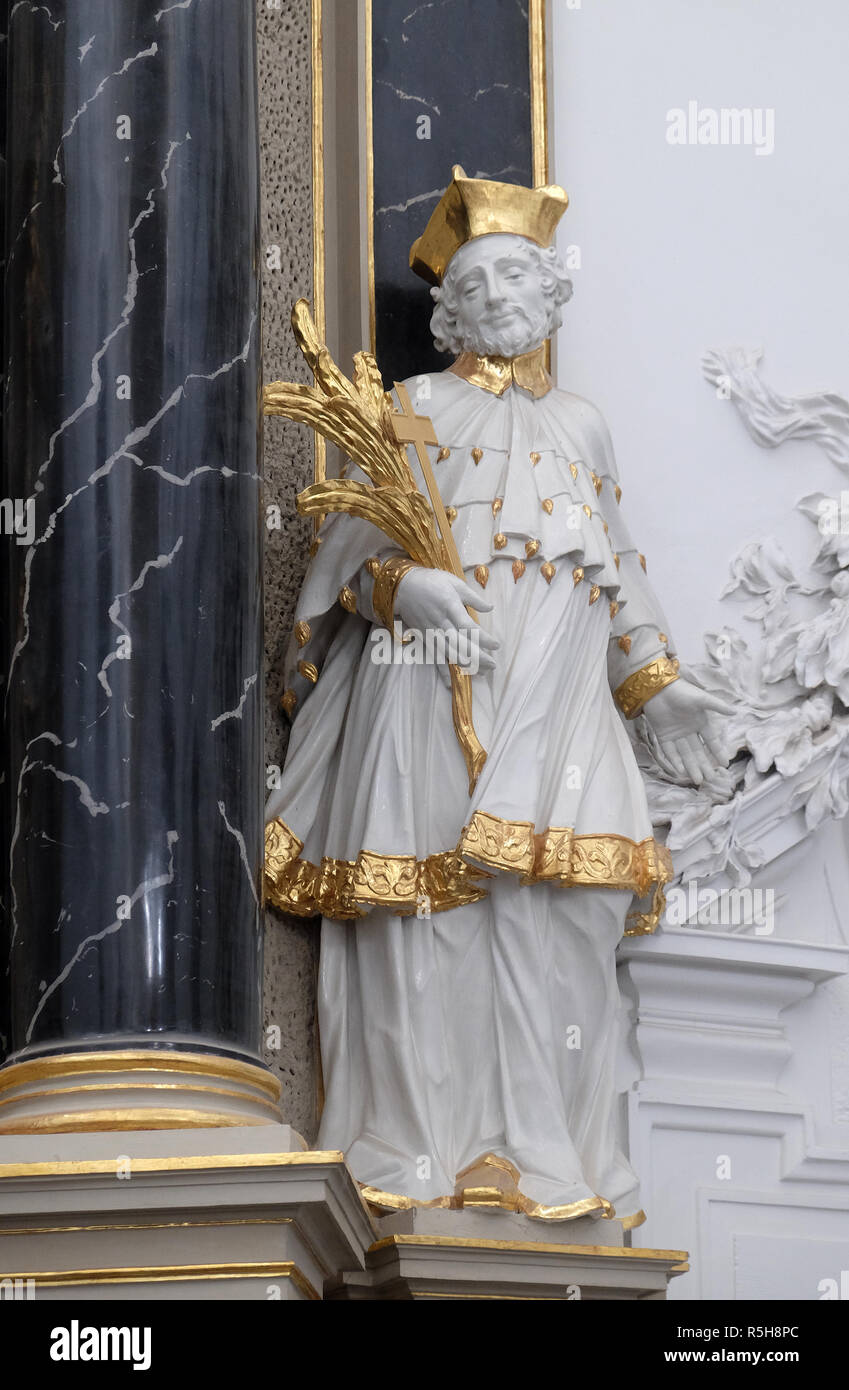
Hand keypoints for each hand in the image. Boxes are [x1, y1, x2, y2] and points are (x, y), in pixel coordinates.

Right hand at [395, 567, 499, 681]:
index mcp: (450, 607)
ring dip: (465, 665)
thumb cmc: (431, 581)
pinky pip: (434, 657)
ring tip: (481, 673)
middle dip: (478, 657)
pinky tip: (450, 683)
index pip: (469, 627)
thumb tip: (490, 608)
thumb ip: (473, 598)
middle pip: (461, 644)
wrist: (402, 586)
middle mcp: (441, 622)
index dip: (483, 638)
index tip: (496, 645)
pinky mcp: (424, 638)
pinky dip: (442, 671)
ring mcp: (431, 632)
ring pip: (449, 653)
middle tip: (493, 665)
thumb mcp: (454, 583)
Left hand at [641, 676, 732, 784]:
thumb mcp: (701, 698)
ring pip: (686, 754)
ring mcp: (676, 734)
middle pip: (698, 751)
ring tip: (698, 780)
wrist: (657, 688)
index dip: (718, 751)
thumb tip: (735, 711)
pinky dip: (675, 760)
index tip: (725, 764)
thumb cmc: (681, 691)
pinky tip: (681, 771)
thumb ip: (717, 706)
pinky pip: (670, 751)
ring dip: (691, 766)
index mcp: (700, 722)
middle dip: (705, 764)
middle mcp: (689, 731)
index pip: (711, 741)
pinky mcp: (663, 736)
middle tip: (711, 778)